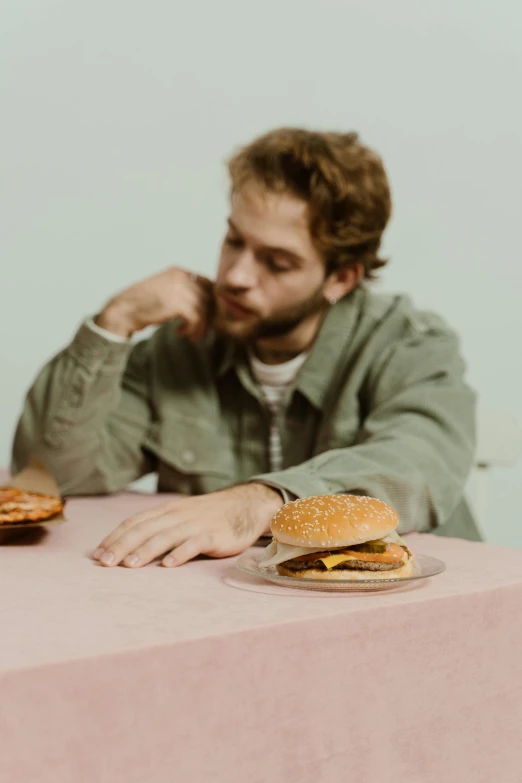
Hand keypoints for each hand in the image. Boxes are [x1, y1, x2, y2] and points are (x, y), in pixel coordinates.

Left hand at [92, 483, 283, 568]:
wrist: (244, 506)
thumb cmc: (208, 516)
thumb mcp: (180, 516)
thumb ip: (159, 528)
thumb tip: (128, 546)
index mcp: (166, 511)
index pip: (134, 522)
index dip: (115, 537)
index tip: (97, 554)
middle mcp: (177, 515)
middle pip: (144, 530)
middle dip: (122, 546)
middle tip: (104, 563)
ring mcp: (195, 524)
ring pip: (165, 536)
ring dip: (145, 551)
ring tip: (129, 565)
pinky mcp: (213, 535)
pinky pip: (194, 544)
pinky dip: (180, 553)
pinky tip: (168, 565)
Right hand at [95, 266, 213, 339]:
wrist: (122, 311)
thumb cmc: (143, 304)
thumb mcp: (165, 290)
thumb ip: (183, 292)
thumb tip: (205, 303)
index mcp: (179, 271)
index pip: (208, 283)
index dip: (211, 301)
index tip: (206, 315)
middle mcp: (181, 276)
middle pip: (209, 296)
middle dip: (209, 315)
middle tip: (202, 328)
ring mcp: (179, 288)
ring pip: (204, 308)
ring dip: (201, 325)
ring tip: (191, 334)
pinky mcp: (176, 304)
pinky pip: (197, 318)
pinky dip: (193, 328)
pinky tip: (181, 332)